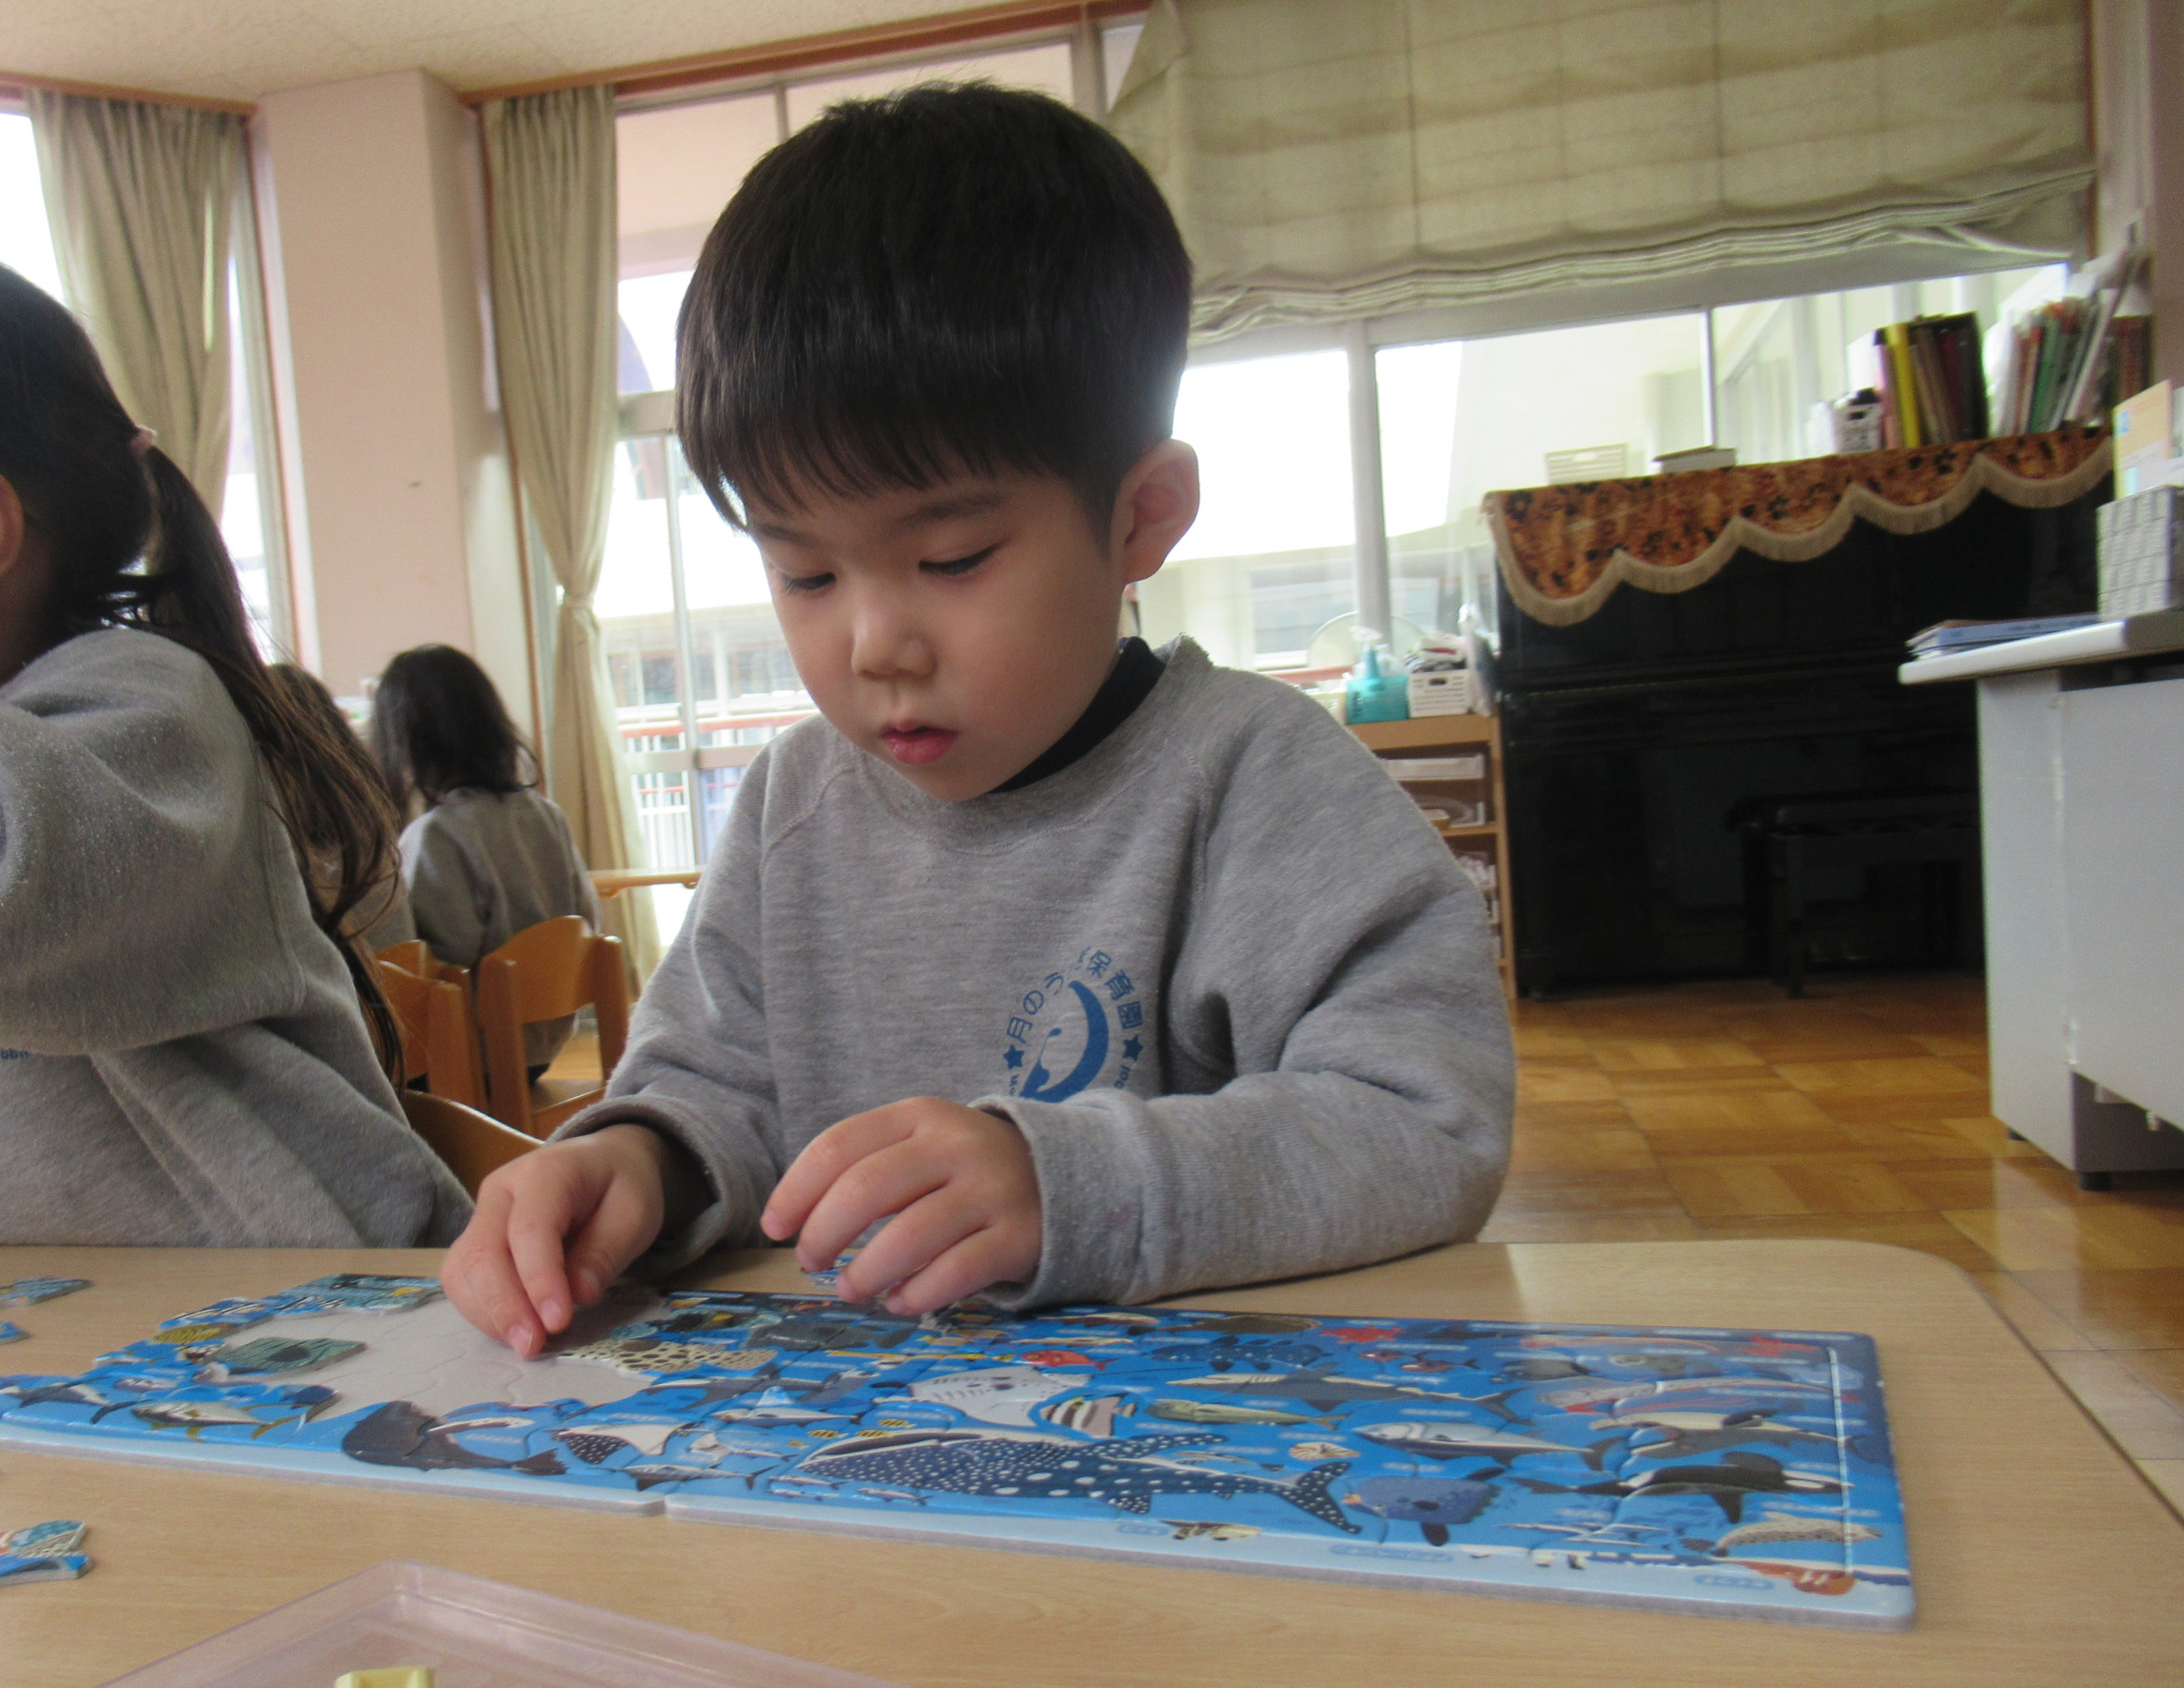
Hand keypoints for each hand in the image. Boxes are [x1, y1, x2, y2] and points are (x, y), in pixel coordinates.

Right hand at [441, 1125, 671, 1355]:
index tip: (558, 1322)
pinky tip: (514, 1329)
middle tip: (533, 1346)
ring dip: (489, 1314)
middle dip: (504, 1307)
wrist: (603, 1164)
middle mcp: (502, 1190)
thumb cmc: (620, 1186)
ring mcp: (482, 1214)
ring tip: (527, 1342)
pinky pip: (463, 1280)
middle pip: (482, 1251)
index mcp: (546, 1172)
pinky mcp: (476, 1240)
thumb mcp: (633, 1213)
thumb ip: (604, 1251)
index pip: (530, 1229)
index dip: (539, 1280)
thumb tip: (578, 1296)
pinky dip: (483, 1311)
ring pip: (463, 1269)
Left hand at [761, 1098, 1041, 1315]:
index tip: (776, 1228)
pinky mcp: (1018, 1237)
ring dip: (865, 1272)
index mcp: (920, 1114)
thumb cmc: (963, 1167)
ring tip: (851, 1288)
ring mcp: (990, 1190)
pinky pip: (955, 1273)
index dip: (797, 1190)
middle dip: (824, 1233)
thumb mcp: (921, 1142)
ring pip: (908, 1237)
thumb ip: (865, 1165)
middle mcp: (955, 1145)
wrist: (1062, 1175)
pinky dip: (916, 1295)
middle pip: (866, 1189)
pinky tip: (901, 1301)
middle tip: (811, 1262)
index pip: (839, 1145)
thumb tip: (794, 1219)